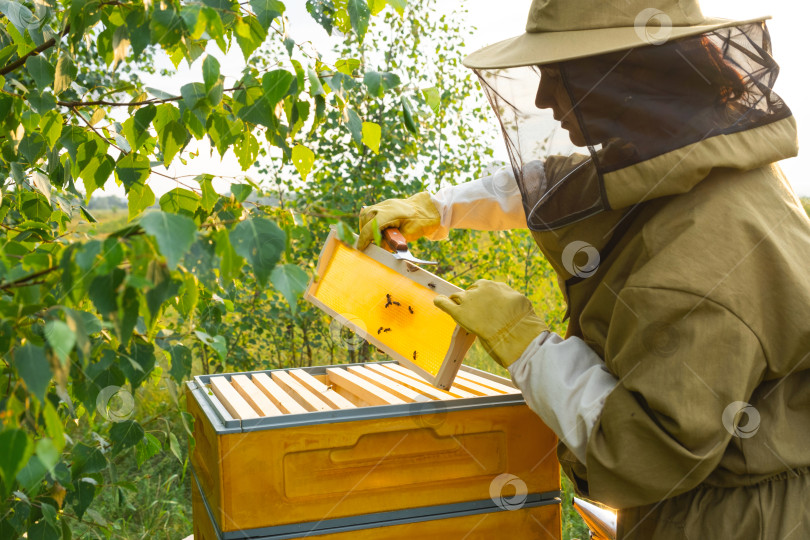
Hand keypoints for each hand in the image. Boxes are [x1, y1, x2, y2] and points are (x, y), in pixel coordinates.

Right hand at [357, 192, 440, 249]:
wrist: (429, 208)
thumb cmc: (421, 221)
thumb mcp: (408, 235)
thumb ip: (393, 241)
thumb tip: (381, 247)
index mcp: (391, 213)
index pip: (371, 227)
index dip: (364, 239)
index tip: (361, 248)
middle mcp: (385, 206)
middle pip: (365, 219)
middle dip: (364, 232)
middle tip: (368, 244)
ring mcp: (385, 204)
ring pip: (366, 213)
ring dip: (365, 225)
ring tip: (370, 236)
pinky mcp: (386, 204)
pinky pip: (371, 211)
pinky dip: (369, 220)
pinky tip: (374, 228)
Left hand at [434, 279, 548, 367]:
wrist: (517, 333)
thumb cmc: (521, 320)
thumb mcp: (517, 300)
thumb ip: (505, 297)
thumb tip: (503, 299)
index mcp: (491, 285)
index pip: (479, 288)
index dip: (479, 298)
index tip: (480, 306)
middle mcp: (478, 289)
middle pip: (467, 293)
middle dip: (469, 302)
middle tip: (474, 314)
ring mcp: (468, 300)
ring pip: (457, 298)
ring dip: (458, 305)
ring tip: (459, 312)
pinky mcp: (459, 312)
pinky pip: (445, 303)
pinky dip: (440, 302)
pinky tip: (438, 301)